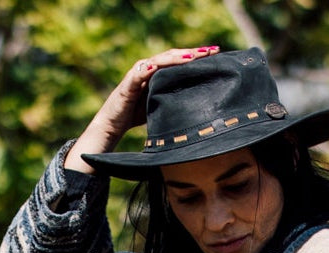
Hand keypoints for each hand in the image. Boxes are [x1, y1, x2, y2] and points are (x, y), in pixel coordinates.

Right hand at [64, 46, 220, 172]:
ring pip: (160, 60)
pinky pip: (141, 73)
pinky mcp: (129, 83)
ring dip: (177, 57)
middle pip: (174, 56)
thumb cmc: (135, 116)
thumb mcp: (160, 105)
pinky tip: (163, 67)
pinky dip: (152, 69)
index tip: (216, 55)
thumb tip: (198, 101)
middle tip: (212, 51)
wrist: (112, 125)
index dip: (197, 57)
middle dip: (193, 53)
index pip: (180, 61)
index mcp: (158, 73)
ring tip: (193, 57)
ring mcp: (138, 73)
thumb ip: (174, 98)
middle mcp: (149, 68)